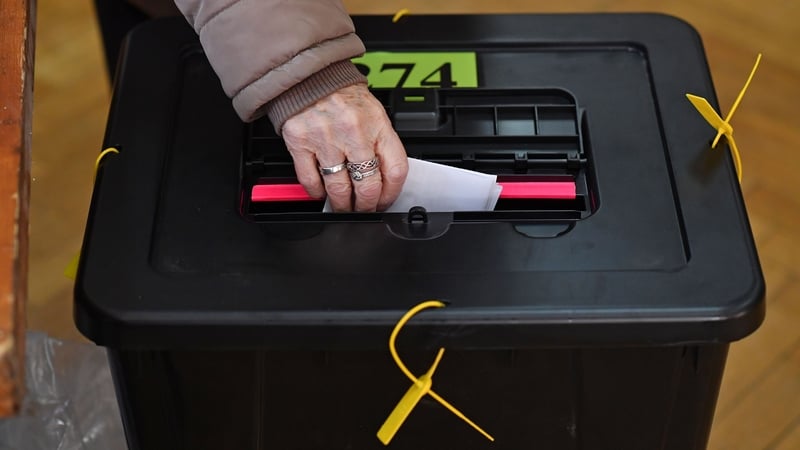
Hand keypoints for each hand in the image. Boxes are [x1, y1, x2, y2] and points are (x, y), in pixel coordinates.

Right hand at [281, 84, 407, 211]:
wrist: (310, 73)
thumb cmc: (342, 93)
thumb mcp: (373, 113)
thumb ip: (380, 143)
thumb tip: (384, 178)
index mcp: (377, 124)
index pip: (395, 170)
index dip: (392, 193)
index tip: (386, 200)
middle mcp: (353, 132)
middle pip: (368, 185)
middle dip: (367, 206)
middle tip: (364, 209)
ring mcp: (326, 139)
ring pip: (339, 188)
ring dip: (342, 204)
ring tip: (344, 206)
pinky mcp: (300, 142)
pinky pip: (311, 180)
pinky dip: (317, 192)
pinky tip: (321, 192)